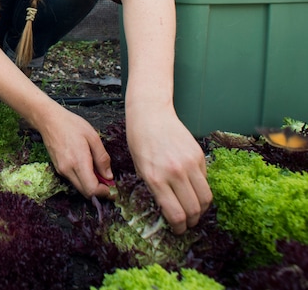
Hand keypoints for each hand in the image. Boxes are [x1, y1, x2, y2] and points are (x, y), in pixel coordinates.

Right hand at [37, 104, 113, 198]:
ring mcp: (61, 170)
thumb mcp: (93, 137)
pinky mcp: (58, 169)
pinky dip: (83, 178)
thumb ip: (102, 158)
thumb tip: (109, 176)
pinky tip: (87, 166)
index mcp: (78, 162)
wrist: (49, 120)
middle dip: (99, 191)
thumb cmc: (71, 124)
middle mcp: (67, 170)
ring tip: (97, 170)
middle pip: (86, 192)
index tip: (112, 187)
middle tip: (108, 181)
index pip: (91, 189)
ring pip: (79, 187)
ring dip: (91, 184)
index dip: (104, 192)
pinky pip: (73, 180)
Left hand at [126, 103, 212, 233]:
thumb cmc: (139, 140)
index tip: (177, 230)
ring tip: (194, 210)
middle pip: (194, 209)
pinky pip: (205, 180)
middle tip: (187, 224)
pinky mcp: (199, 156)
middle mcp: (175, 173)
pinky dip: (201, 189)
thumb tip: (165, 207)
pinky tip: (192, 189)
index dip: (178, 227)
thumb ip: (152, 187)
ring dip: (201, 209)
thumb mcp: (138, 167)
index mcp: (155, 178)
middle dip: (191, 222)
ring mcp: (189, 164)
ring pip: (206, 198)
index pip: (175, 213)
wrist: (151, 114)